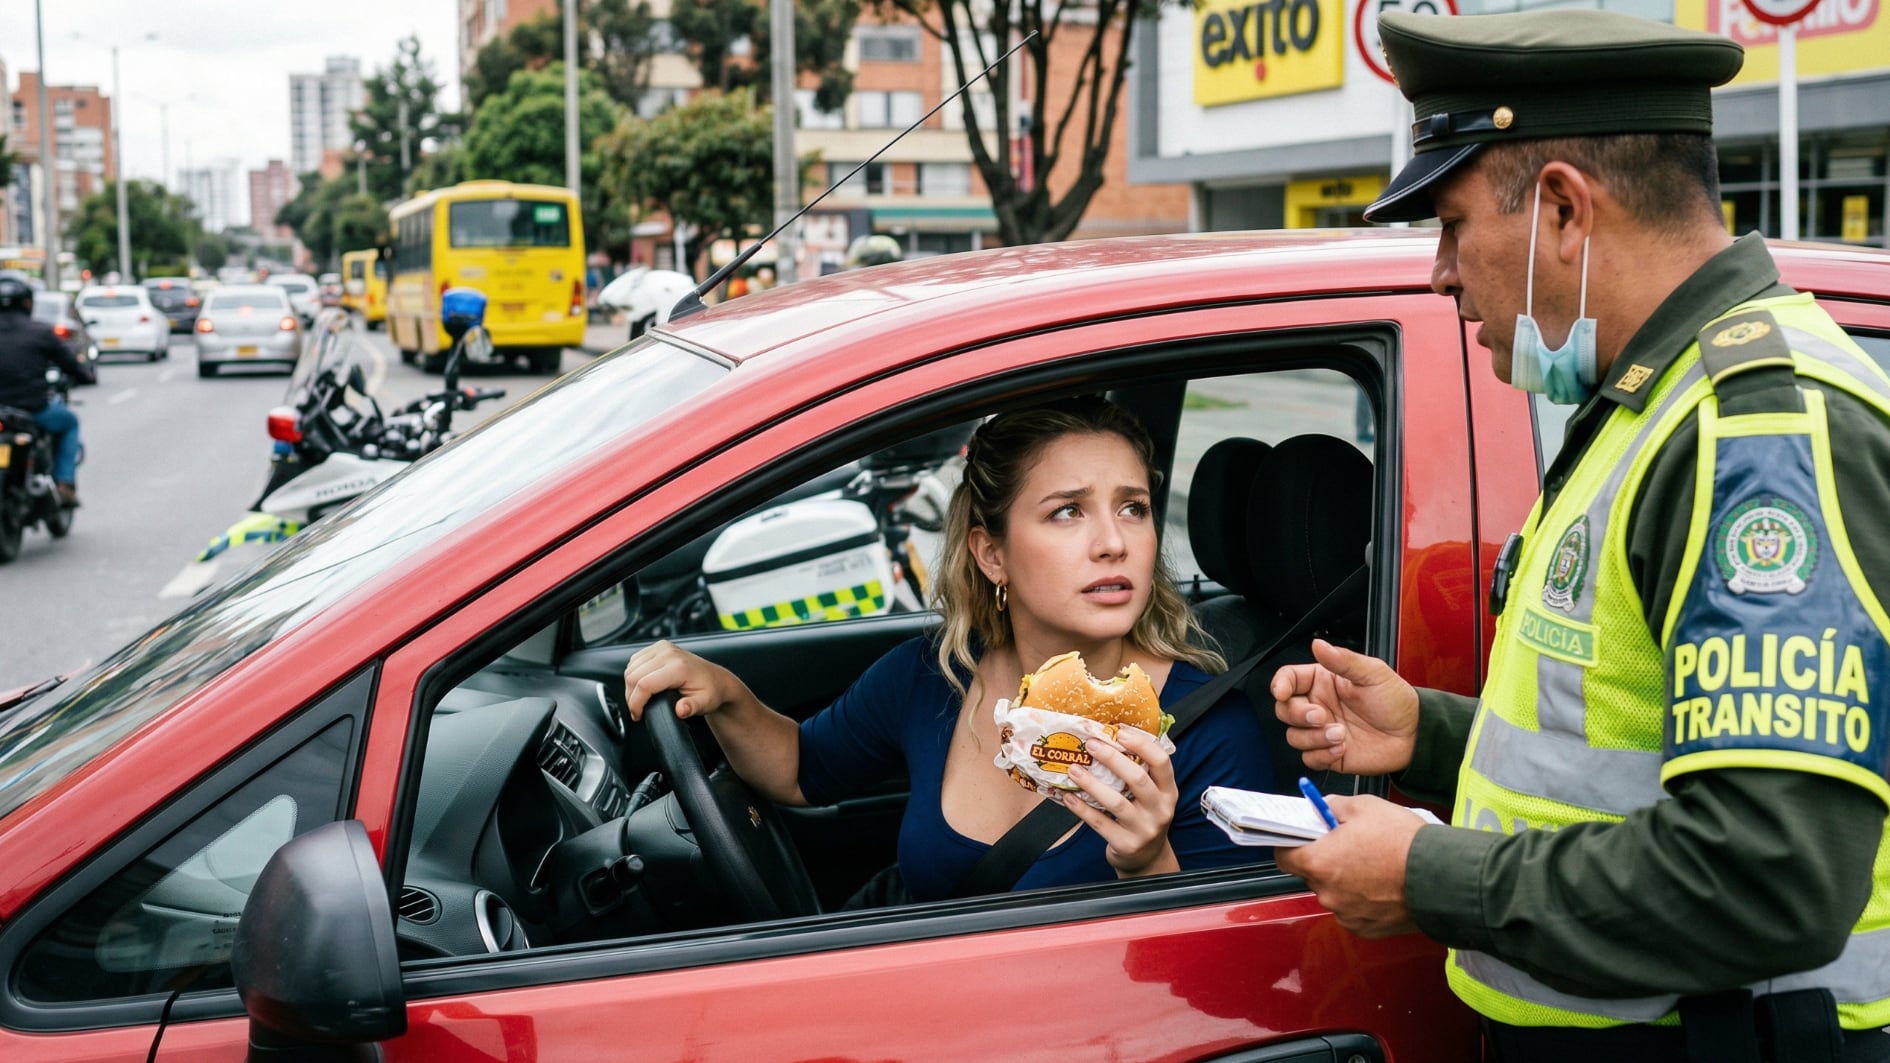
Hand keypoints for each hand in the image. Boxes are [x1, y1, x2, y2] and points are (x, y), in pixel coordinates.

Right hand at [622, 640, 739, 722]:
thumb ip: (692, 708)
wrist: (716, 679)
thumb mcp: (705, 704)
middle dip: (631, 697)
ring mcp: (663, 647)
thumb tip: (681, 710)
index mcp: (679, 667)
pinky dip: (633, 675)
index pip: (644, 684)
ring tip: (639, 701)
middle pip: (633, 676)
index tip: (638, 715)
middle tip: (637, 711)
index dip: (636, 703)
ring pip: (631, 668)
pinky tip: (641, 686)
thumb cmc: (711, 692)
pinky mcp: (659, 647)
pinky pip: (635, 661)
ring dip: (630, 687)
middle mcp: (669, 653)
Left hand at [1054, 725, 1180, 877]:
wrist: (1147, 860)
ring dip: (1092, 783)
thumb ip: (1140, 773)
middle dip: (1112, 759)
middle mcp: (1161, 810)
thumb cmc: (1144, 818)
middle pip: (1138, 779)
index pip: (1162, 763)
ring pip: (1116, 802)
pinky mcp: (1126, 845)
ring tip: (1073, 769)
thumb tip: (1110, 739)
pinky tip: (1069, 796)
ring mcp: (1144, 830)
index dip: (1142, 745)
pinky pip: (1100, 823)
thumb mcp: (1152, 797)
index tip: (1120, 732)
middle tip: (1090, 744)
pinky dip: (1082, 809)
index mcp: (1169, 792)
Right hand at [1270, 639, 1418, 774]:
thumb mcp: (1373, 673)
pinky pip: (1309, 758)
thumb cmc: (1397, 701)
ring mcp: (1321, 731)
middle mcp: (1318, 705)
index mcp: (1323, 682)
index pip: (1288, 679)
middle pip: (1284, 710)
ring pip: (1294, 736)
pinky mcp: (1328, 754)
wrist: (1414, 736)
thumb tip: (1318, 644)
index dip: (1279, 685)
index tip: (1282, 693)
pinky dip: (1322, 755)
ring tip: (1340, 734)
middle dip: (1298, 715)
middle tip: (1322, 716)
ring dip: (1314, 738)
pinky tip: (1342, 748)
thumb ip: (1343, 660)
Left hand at [1274, 795, 1423, 937]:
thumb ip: (1334, 806)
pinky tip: (1383, 886)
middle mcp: (1326, 893)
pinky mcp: (1365, 929)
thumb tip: (1323, 807)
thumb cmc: (1403, 842)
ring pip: (1334, 893)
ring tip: (1374, 866)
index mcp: (1318, 862)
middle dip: (1326, 860)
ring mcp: (1346, 914)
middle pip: (1312, 874)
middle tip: (1350, 846)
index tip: (1302, 838)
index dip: (1292, 844)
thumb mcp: (1365, 806)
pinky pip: (1353, 911)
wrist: (1441, 877)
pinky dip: (1362, 900)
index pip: (1283, 856)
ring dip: (1346, 881)